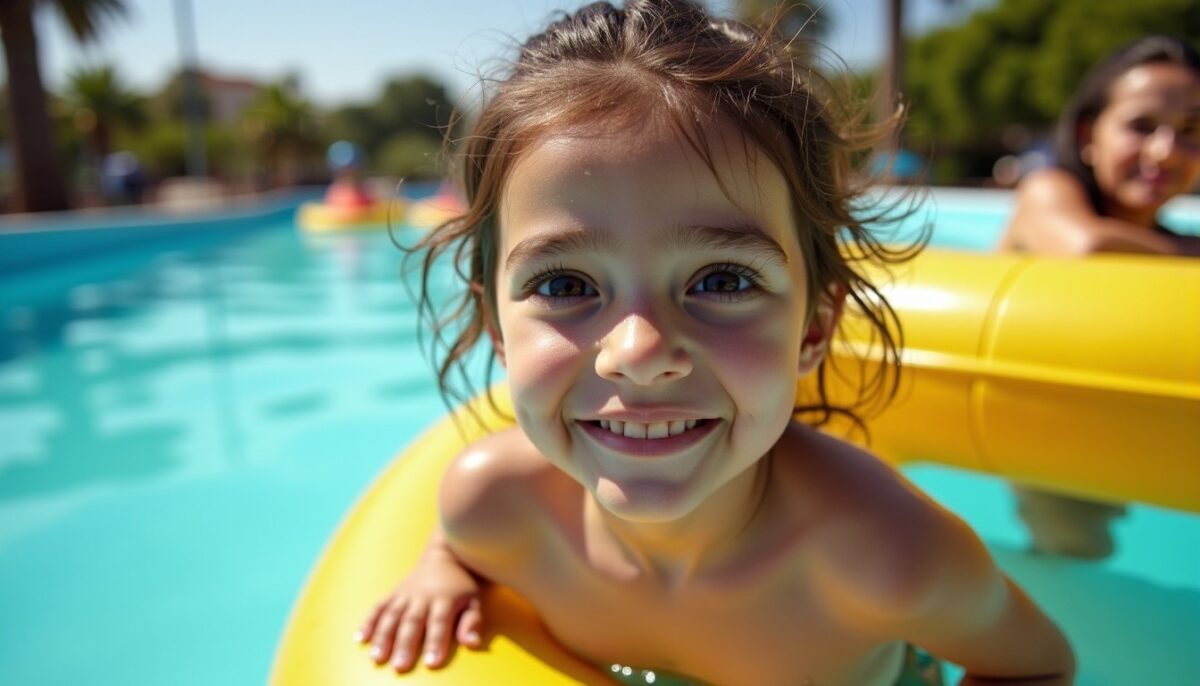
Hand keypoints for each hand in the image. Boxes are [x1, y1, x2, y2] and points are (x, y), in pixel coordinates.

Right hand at [355, 546, 484, 671]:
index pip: (439, 623)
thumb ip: (472, 622)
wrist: (446, 555)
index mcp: (445, 599)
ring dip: (382, 636)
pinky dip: (368, 622)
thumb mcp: (475, 601)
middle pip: (412, 621)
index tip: (432, 663)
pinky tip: (359, 638)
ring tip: (376, 657)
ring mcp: (405, 594)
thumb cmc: (463, 585)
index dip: (435, 642)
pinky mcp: (394, 593)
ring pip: (392, 615)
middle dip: (405, 644)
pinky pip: (378, 607)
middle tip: (399, 666)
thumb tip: (471, 643)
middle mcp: (423, 596)